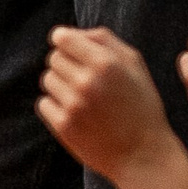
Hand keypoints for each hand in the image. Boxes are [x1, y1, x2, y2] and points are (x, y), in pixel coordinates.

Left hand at [37, 25, 170, 180]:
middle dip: (66, 65)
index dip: (64, 41)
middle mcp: (87, 81)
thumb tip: (70, 32)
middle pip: (53, 58)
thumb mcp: (135, 66)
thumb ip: (105, 40)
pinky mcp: (63, 125)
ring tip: (83, 99)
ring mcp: (73, 104)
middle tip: (85, 80)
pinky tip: (77, 115)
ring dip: (60, 86)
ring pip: (47, 80)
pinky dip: (55, 107)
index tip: (69, 48)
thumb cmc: (141, 106)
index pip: (62, 38)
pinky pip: (44, 104)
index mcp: (106, 63)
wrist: (143, 155)